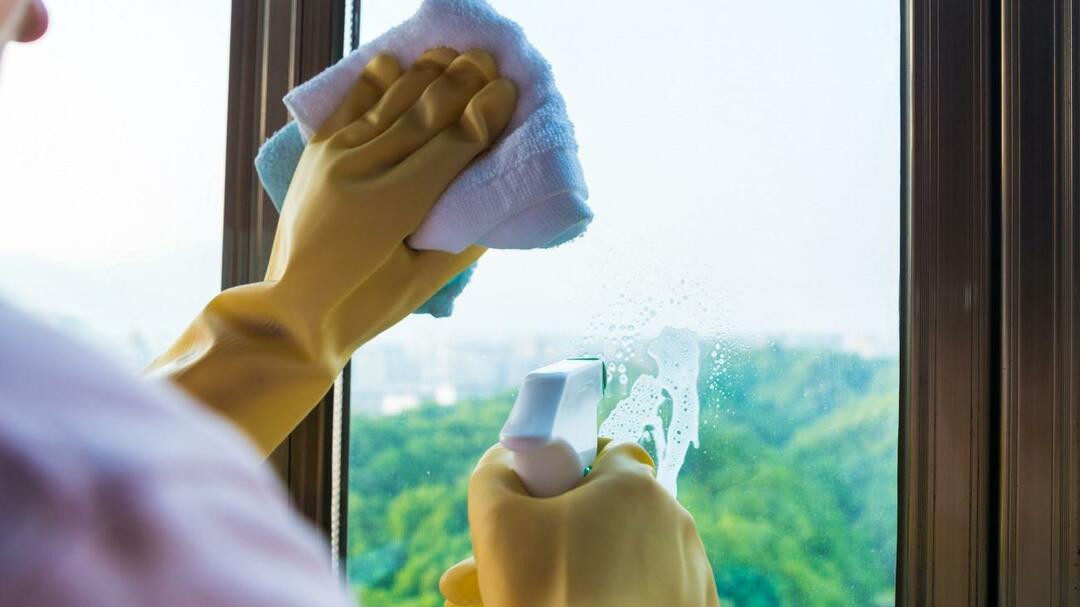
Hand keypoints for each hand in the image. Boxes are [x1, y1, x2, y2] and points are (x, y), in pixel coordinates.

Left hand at [149, 48, 516, 454]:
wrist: (294, 311)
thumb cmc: (368, 306)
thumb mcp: (426, 281)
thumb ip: (464, 238)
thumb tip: (496, 204)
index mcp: (396, 207)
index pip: (452, 144)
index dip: (485, 114)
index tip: (510, 91)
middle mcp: (362, 171)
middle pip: (425, 112)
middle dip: (464, 81)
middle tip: (493, 61)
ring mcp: (335, 158)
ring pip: (391, 102)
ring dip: (427, 73)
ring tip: (456, 54)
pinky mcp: (317, 155)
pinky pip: (349, 107)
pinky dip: (374, 82)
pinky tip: (395, 61)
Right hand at [440, 439, 719, 606]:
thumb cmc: (544, 594)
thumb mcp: (495, 520)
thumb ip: (496, 472)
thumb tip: (507, 459)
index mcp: (635, 486)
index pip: (605, 451)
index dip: (569, 471)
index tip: (542, 505)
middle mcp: (676, 521)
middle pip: (618, 506)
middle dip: (578, 526)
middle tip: (537, 561)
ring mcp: (693, 571)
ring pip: (637, 550)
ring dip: (602, 563)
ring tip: (559, 593)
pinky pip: (656, 588)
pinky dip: (629, 596)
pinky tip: (594, 605)